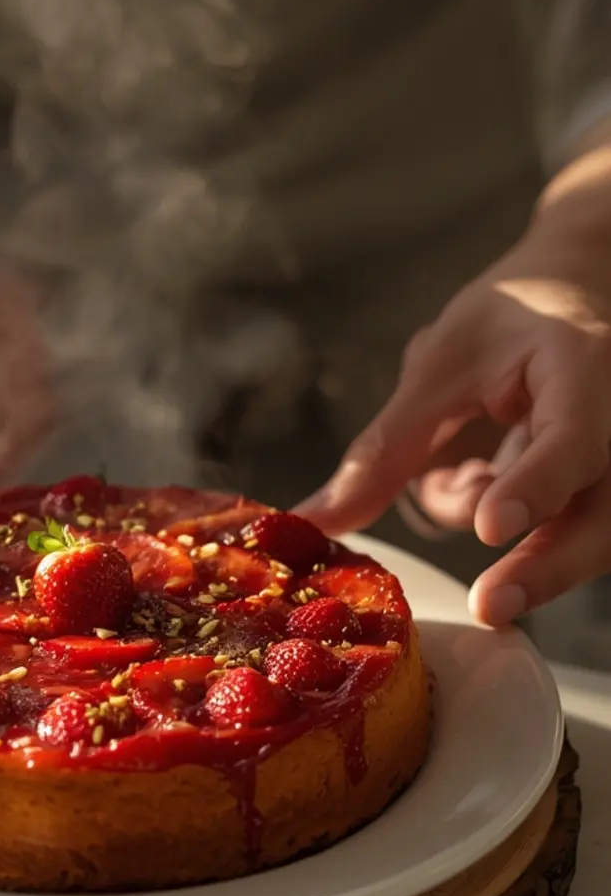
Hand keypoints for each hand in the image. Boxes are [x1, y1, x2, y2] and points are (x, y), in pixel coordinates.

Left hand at [297, 146, 610, 625]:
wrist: (574, 290)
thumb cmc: (510, 321)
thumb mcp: (439, 367)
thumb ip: (385, 449)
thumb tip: (314, 522)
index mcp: (586, 369)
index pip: (572, 438)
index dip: (535, 485)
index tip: (490, 525)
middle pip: (604, 514)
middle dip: (546, 566)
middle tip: (489, 605)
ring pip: (597, 538)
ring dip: (526, 552)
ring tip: (450, 487)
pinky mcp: (610, 490)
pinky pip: (575, 534)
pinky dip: (522, 527)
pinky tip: (478, 477)